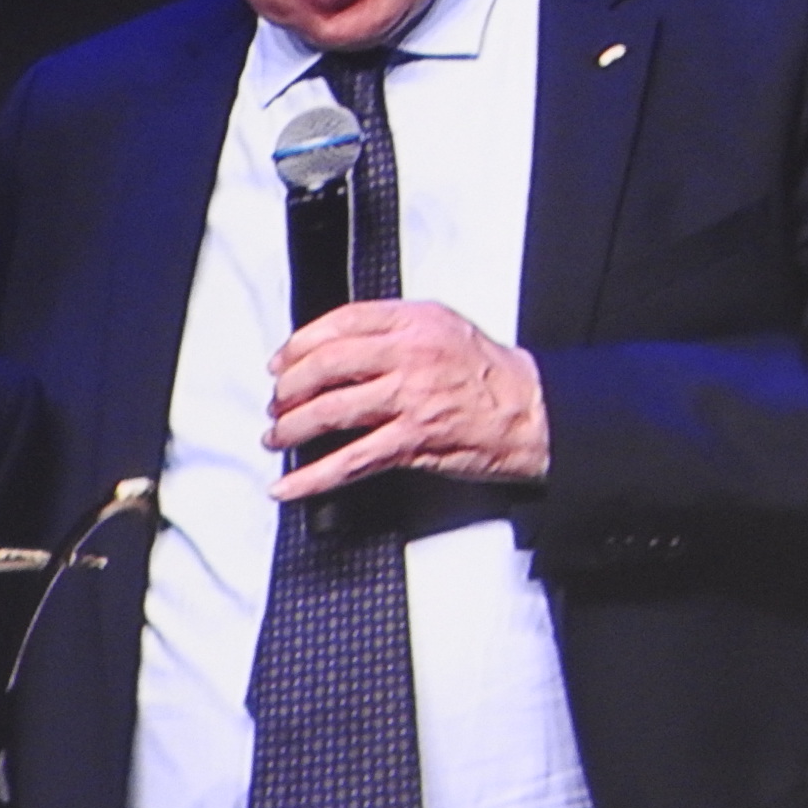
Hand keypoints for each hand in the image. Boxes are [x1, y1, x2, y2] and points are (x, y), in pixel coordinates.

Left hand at [264, 300, 548, 500]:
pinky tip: (289, 485)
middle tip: (277, 402)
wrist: (531, 411)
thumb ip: (391, 328)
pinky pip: (350, 461)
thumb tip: (335, 344)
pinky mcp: (412, 441)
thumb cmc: (487, 373)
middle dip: (289, 388)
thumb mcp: (442, 327)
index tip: (281, 361)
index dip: (300, 343)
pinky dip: (312, 477)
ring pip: (331, 411)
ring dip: (293, 427)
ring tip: (277, 436)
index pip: (340, 322)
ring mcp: (409, 399)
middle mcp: (409, 355)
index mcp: (413, 321)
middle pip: (326, 365)